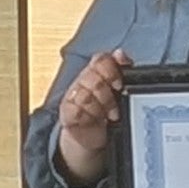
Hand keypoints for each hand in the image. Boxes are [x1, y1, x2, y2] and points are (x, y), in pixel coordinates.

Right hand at [53, 48, 129, 179]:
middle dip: (107, 95)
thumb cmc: (108, 107)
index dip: (111, 70)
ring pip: (84, 95)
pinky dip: (88, 117)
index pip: (100, 60)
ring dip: (100, 108)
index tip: (119, 84)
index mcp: (96, 70)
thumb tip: (120, 54)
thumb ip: (123, 69)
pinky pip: (76, 111)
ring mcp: (72, 95)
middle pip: (92, 78)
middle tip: (114, 105)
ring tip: (108, 115)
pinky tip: (94, 120)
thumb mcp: (119, 88)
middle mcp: (82, 80)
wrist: (92, 134)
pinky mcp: (66, 112)